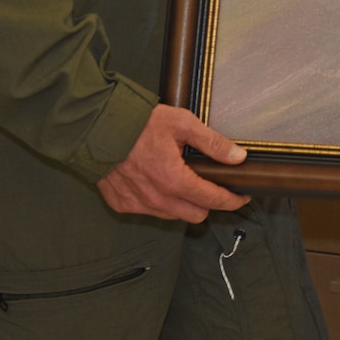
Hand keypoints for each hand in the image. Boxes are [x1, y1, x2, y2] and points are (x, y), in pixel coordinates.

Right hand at [97, 104, 251, 222]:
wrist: (97, 128)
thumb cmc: (139, 124)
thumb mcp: (183, 124)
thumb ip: (213, 143)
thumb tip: (238, 157)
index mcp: (175, 181)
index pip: (213, 201)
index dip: (232, 200)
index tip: (242, 196)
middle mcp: (157, 200)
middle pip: (196, 215)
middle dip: (208, 203)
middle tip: (212, 186)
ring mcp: (138, 205)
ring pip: (172, 215)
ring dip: (183, 204)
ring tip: (183, 181)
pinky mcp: (122, 204)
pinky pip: (149, 211)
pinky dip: (158, 201)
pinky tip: (157, 182)